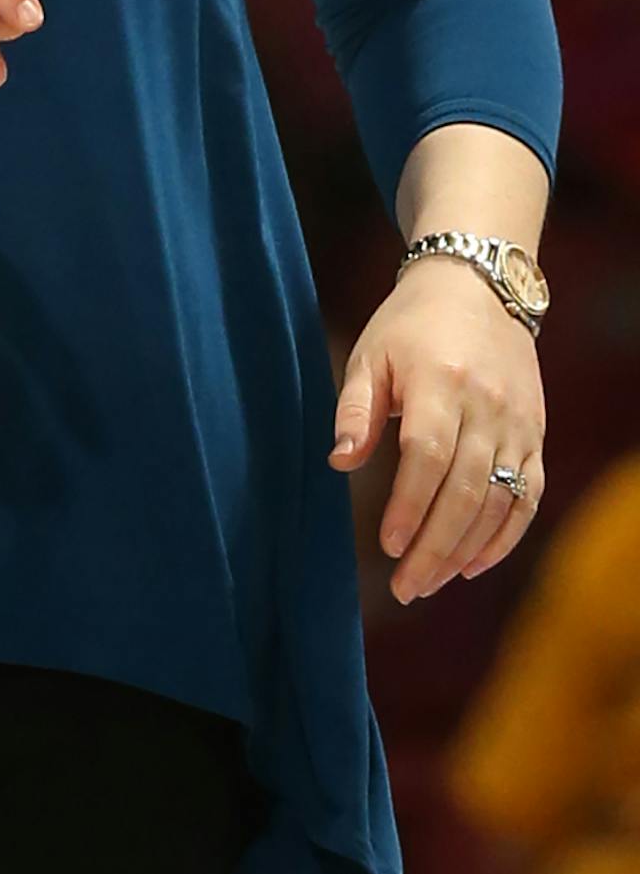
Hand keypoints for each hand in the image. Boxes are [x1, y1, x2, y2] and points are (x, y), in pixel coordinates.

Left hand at [327, 256, 545, 604]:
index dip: (409, 505)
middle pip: (466, 488)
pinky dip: (505, 536)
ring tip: (429, 581)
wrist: (477, 287)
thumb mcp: (371, 354)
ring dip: (465, 549)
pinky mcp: (535, 434)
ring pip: (499, 500)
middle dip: (434, 545)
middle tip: (405, 586)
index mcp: (439, 380)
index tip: (386, 545)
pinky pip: (528, 496)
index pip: (428, 455)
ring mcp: (517, 422)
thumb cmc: (410, 324)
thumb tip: (340, 464)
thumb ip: (355, 409)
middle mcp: (486, 404)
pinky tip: (473, 564)